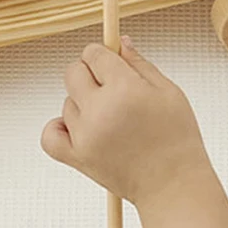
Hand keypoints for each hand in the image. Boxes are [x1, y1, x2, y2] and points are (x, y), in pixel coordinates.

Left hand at [42, 37, 227, 227]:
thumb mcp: (168, 91)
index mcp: (124, 89)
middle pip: (73, 72)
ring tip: (111, 117)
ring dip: (83, 103)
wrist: (174, 187)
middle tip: (110, 85)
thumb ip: (140, 63)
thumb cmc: (177, 138)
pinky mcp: (78, 158)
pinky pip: (50, 136)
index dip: (102, 53)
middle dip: (88, 71)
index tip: (111, 61)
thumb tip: (120, 41)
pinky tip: (77, 127)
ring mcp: (85, 135)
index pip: (93, 54)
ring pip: (67, 102)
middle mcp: (100, 110)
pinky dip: (57, 128)